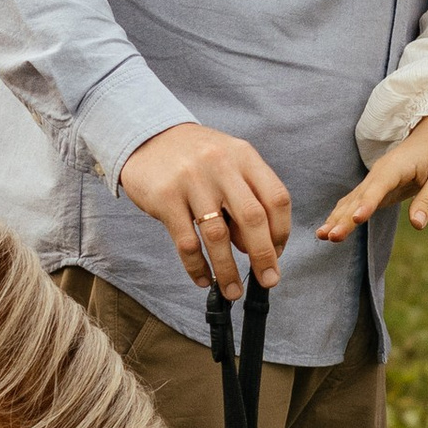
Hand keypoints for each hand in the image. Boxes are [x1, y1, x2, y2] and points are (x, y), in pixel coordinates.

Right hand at [119, 122, 291, 297]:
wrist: (146, 136)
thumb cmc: (196, 158)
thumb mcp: (228, 163)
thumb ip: (246, 197)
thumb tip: (257, 248)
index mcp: (244, 156)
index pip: (277, 198)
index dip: (281, 231)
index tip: (277, 253)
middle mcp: (221, 165)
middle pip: (253, 218)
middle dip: (263, 256)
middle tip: (268, 280)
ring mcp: (192, 181)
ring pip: (218, 236)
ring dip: (228, 270)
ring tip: (232, 291)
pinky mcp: (165, 198)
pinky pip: (187, 242)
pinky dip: (197, 267)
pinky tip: (203, 279)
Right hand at [317, 113, 427, 247]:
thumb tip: (417, 225)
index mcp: (397, 167)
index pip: (379, 187)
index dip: (367, 204)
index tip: (356, 219)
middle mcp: (380, 172)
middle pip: (359, 197)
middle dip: (343, 218)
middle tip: (330, 237)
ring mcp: (376, 179)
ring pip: (352, 200)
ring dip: (336, 218)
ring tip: (321, 236)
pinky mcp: (376, 187)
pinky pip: (355, 201)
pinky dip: (341, 214)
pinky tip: (329, 228)